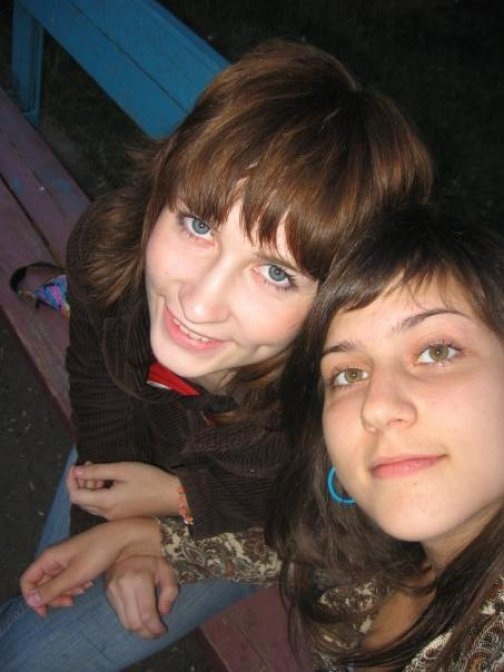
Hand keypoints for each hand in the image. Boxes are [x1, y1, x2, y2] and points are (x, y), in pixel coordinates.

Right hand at [21, 517, 160, 616]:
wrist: (123, 539)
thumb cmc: (98, 553)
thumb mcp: (74, 575)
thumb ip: (52, 589)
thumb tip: (31, 600)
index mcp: (49, 557)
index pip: (28, 580)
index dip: (32, 598)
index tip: (45, 612)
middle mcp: (55, 558)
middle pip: (43, 584)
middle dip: (54, 596)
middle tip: (70, 602)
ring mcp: (66, 559)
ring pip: (57, 583)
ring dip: (67, 592)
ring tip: (83, 590)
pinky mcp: (78, 562)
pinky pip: (69, 579)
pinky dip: (76, 585)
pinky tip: (89, 584)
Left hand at [67, 462, 179, 519]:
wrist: (173, 496)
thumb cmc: (150, 480)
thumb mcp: (123, 470)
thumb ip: (98, 471)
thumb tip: (77, 471)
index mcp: (106, 503)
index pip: (75, 496)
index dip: (71, 480)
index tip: (75, 466)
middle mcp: (106, 514)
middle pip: (81, 502)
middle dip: (80, 483)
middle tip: (89, 465)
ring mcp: (114, 518)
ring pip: (92, 505)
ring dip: (90, 489)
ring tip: (100, 472)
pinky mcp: (122, 516)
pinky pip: (102, 507)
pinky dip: (99, 495)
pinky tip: (109, 483)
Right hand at [105, 555, 178, 638]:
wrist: (127, 544)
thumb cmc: (152, 558)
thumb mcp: (166, 569)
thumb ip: (170, 591)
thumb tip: (164, 612)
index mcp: (140, 578)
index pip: (146, 614)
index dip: (155, 628)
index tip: (162, 631)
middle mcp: (123, 585)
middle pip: (134, 623)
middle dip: (146, 634)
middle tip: (156, 634)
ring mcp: (113, 589)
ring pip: (124, 622)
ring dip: (137, 631)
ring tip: (148, 630)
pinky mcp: (107, 592)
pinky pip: (118, 615)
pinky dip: (129, 621)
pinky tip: (138, 619)